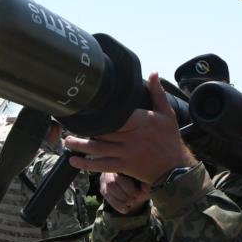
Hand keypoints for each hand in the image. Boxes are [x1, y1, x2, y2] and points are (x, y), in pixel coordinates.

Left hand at [65, 72, 196, 183]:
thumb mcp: (167, 114)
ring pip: (98, 148)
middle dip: (85, 129)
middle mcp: (132, 138)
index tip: (86, 108)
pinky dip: (87, 164)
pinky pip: (102, 166)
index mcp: (142, 122)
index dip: (101, 113)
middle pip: (103, 131)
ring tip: (66, 141)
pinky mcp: (123, 166)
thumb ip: (157, 93)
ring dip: (80, 145)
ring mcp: (126, 153)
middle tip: (68, 124)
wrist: (174, 169)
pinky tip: (74, 161)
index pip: (118, 116)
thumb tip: (153, 72)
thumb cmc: (170, 139)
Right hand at [100, 173, 150, 214]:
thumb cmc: (142, 178)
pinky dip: (117, 205)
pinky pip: (107, 197)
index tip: (141, 194)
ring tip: (132, 204)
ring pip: (108, 191)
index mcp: (121, 163)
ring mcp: (104, 178)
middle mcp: (110, 168)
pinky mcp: (103, 187)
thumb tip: (145, 190)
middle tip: (135, 199)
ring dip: (120, 200)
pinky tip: (126, 210)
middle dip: (124, 194)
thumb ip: (147, 183)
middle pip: (111, 183)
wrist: (135, 181)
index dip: (130, 188)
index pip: (120, 175)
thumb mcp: (147, 180)